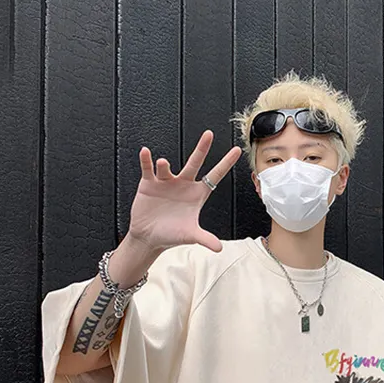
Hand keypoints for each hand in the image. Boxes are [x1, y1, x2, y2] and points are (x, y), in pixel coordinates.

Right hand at [127, 131, 241, 253]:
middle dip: (202, 149)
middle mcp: (183, 184)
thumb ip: (205, 239)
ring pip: (167, 168)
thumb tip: (219, 248)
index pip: (214, 176)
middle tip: (209, 134)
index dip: (225, 164)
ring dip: (164, 165)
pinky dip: (147, 161)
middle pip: (195, 163)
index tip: (237, 150)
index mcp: (197, 194)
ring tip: (163, 164)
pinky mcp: (149, 184)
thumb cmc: (172, 235)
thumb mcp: (190, 236)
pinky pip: (148, 169)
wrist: (149, 237)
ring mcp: (166, 182)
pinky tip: (146, 153)